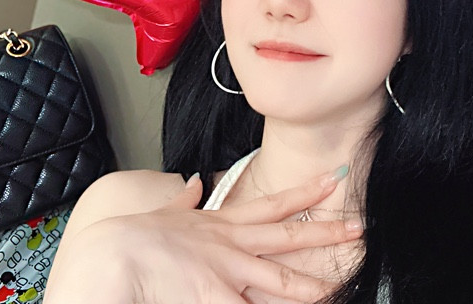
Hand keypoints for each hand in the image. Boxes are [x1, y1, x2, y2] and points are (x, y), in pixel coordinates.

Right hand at [43, 171, 362, 303]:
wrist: (113, 259)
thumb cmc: (134, 237)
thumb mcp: (165, 211)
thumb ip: (183, 199)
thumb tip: (193, 183)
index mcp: (221, 224)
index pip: (273, 204)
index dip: (304, 193)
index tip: (330, 182)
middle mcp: (233, 246)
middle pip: (289, 239)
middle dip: (327, 234)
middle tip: (359, 227)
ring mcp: (230, 275)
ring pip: (285, 283)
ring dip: (318, 285)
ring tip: (347, 281)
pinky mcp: (219, 301)